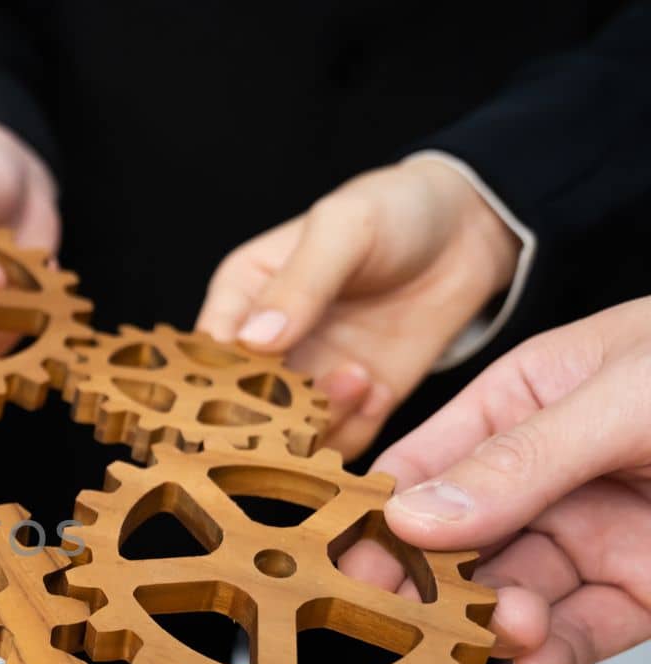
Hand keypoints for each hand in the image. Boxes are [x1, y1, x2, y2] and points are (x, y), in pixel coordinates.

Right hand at [197, 156, 521, 457]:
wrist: (468, 229)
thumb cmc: (395, 209)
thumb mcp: (344, 228)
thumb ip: (300, 283)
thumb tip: (254, 339)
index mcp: (241, 297)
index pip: (208, 354)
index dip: (215, 381)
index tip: (245, 389)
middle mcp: (267, 346)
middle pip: (242, 405)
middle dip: (271, 412)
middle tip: (312, 391)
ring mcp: (312, 377)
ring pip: (289, 432)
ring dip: (320, 420)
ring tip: (359, 377)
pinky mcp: (358, 401)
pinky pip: (342, 441)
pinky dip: (356, 428)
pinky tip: (379, 389)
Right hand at [373, 297, 650, 663]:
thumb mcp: (630, 396)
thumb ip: (523, 459)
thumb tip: (416, 516)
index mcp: (527, 400)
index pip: (425, 461)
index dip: (379, 515)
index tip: (340, 564)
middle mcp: (550, 472)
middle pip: (460, 539)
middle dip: (436, 583)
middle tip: (407, 623)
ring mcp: (598, 531)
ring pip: (517, 590)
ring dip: (500, 620)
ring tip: (508, 633)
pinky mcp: (645, 586)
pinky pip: (582, 628)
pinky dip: (557, 651)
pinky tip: (544, 657)